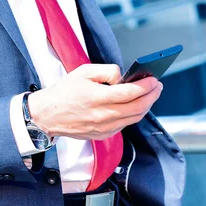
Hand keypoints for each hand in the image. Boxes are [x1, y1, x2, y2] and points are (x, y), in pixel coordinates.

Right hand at [27, 64, 161, 140]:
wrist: (48, 114)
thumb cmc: (65, 91)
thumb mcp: (83, 71)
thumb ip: (106, 71)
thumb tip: (123, 77)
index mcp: (98, 97)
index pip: (130, 92)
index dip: (145, 86)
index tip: (154, 79)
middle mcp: (103, 115)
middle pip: (137, 107)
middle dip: (152, 96)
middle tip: (158, 86)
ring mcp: (104, 128)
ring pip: (134, 118)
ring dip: (146, 106)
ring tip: (151, 95)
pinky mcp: (103, 135)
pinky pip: (124, 125)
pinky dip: (134, 115)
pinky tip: (136, 105)